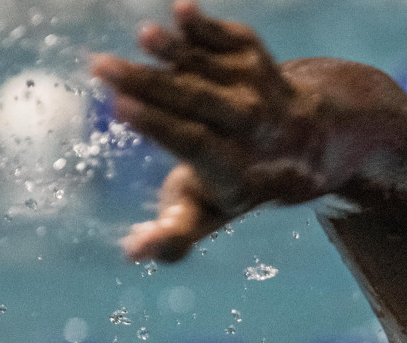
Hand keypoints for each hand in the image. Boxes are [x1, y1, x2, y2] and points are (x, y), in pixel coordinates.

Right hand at [91, 1, 327, 261]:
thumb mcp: (212, 213)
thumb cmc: (236, 180)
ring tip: (146, 37)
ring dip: (182, 52)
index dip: (161, 127)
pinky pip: (235, 40)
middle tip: (101, 68)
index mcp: (239, 171)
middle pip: (205, 105)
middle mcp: (255, 130)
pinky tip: (182, 10)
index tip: (122, 108)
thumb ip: (176, 234)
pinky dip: (210, 27)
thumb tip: (133, 254)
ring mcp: (259, 89)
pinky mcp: (255, 56)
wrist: (306, 142)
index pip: (199, 146)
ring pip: (219, 70)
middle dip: (154, 87)